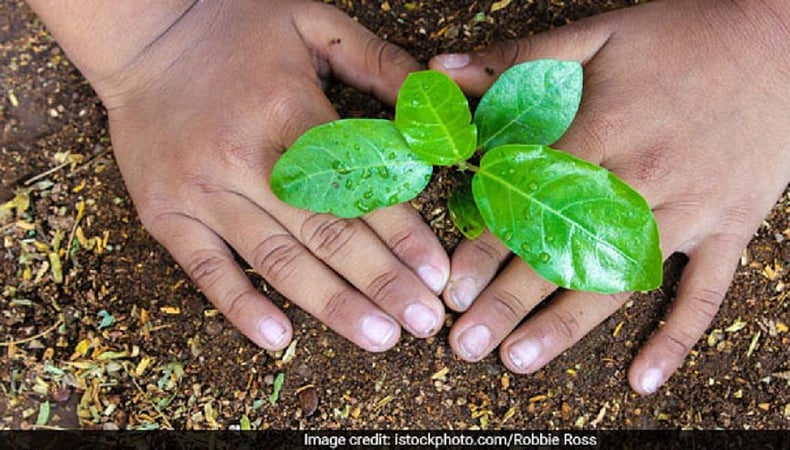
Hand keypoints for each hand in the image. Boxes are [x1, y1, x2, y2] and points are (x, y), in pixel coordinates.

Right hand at [84, 2, 448, 350]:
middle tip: (422, 321)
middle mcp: (245, 158)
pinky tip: (279, 339)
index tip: (436, 274)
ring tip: (378, 337)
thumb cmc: (237, 28)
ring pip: (276, 260)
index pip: (356, 185)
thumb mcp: (315, 24)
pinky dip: (241, 306)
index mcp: (289, 111)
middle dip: (380, 282)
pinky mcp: (166, 213)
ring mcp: (202, 191)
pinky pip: (206, 270)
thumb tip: (436, 105)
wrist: (143, 32)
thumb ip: (379, 62)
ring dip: (331, 305)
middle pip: (324, 233)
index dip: (402, 234)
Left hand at [430, 0, 789, 392]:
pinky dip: (676, 337)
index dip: (487, 248)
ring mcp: (691, 209)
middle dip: (510, 301)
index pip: (531, 202)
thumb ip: (518, 59)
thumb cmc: (681, 35)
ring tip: (519, 360)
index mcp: (603, 132)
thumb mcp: (595, 33)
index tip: (452, 288)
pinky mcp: (731, 226)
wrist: (778, 39)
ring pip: (621, 280)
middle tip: (466, 344)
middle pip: (565, 251)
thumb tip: (441, 73)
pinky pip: (706, 292)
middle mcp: (642, 179)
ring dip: (567, 325)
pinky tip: (642, 378)